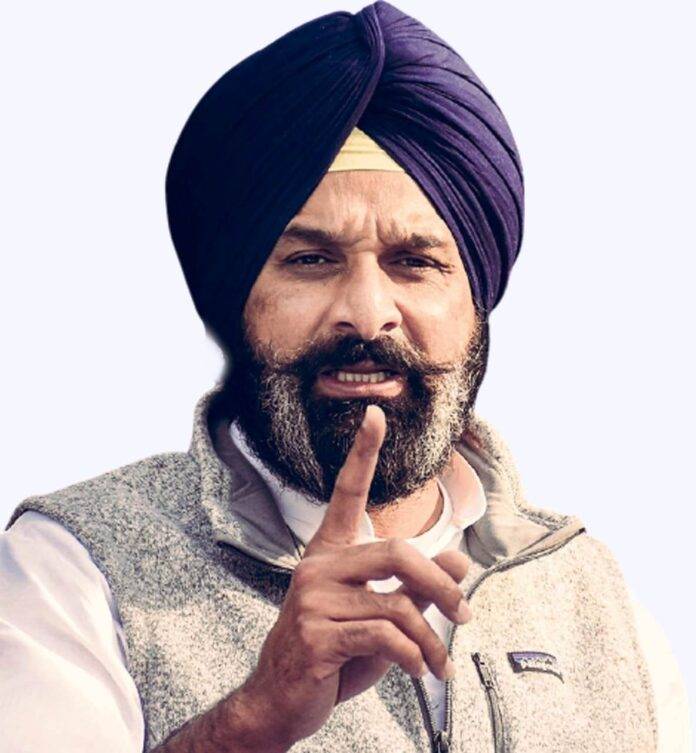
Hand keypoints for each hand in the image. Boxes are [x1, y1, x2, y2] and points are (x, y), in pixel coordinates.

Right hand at [241, 405, 471, 748]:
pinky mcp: (315, 633)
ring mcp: (312, 598)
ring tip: (440, 662)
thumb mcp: (382, 616)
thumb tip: (460, 560)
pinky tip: (418, 669)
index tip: (375, 415)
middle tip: (465, 610)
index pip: (346, 492)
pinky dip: (414, 656)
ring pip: (397, 604)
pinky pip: (385, 636)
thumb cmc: (333, 653)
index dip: (362, 452)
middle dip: (441, 584)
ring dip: (432, 640)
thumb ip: (416, 587)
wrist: (280, 701)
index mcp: (330, 553)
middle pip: (397, 553)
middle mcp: (317, 566)